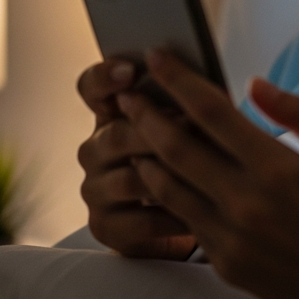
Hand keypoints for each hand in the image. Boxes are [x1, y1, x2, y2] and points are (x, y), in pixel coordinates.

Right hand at [74, 59, 195, 258]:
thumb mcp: (188, 130)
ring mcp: (94, 190)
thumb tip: (206, 86)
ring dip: (171, 177)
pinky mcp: (104, 228)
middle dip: (158, 133)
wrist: (182, 222)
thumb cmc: (190, 164)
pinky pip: (139, 221)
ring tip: (207, 175)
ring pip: (129, 180)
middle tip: (195, 127)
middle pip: (116, 135)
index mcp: (109, 116)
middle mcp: (93, 150)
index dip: (105, 77)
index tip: (131, 71)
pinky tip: (200, 215)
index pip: (91, 87)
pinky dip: (173, 217)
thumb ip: (186, 107)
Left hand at [117, 51, 298, 298]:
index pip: (211, 113)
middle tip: (126, 94)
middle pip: (175, 147)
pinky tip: (158, 176)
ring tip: (130, 131)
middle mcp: (248, 203)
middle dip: (144, 114)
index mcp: (279, 169)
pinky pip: (183, 220)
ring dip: (144, 154)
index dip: (178, 81)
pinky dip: (164, 194)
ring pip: (167, 187)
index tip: (157, 58)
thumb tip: (255, 83)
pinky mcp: (226, 264)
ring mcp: (232, 238)